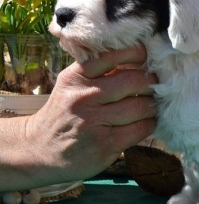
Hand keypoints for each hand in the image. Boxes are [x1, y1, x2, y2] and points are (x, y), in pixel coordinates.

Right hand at [11, 46, 156, 189]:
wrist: (40, 150)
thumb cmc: (65, 113)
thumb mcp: (73, 86)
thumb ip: (100, 72)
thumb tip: (139, 59)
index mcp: (76, 77)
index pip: (112, 56)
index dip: (136, 53)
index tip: (145, 56)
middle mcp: (84, 97)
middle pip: (134, 81)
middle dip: (150, 82)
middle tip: (153, 85)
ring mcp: (94, 122)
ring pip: (142, 106)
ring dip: (152, 105)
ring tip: (149, 105)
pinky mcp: (106, 144)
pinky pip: (141, 128)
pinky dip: (150, 123)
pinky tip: (145, 122)